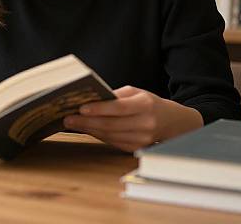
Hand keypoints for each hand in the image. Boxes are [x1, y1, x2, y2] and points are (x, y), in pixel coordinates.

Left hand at [63, 85, 202, 152]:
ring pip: (109, 135)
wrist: (171, 122)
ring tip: (72, 123)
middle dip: (86, 121)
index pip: (118, 108)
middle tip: (68, 118)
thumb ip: (116, 95)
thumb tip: (92, 98)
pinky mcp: (136, 148)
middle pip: (111, 124)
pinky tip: (86, 129)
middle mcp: (144, 124)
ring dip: (89, 129)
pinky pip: (112, 142)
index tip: (81, 108)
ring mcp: (141, 139)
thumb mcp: (136, 92)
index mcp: (145, 105)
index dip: (99, 109)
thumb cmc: (149, 103)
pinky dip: (98, 135)